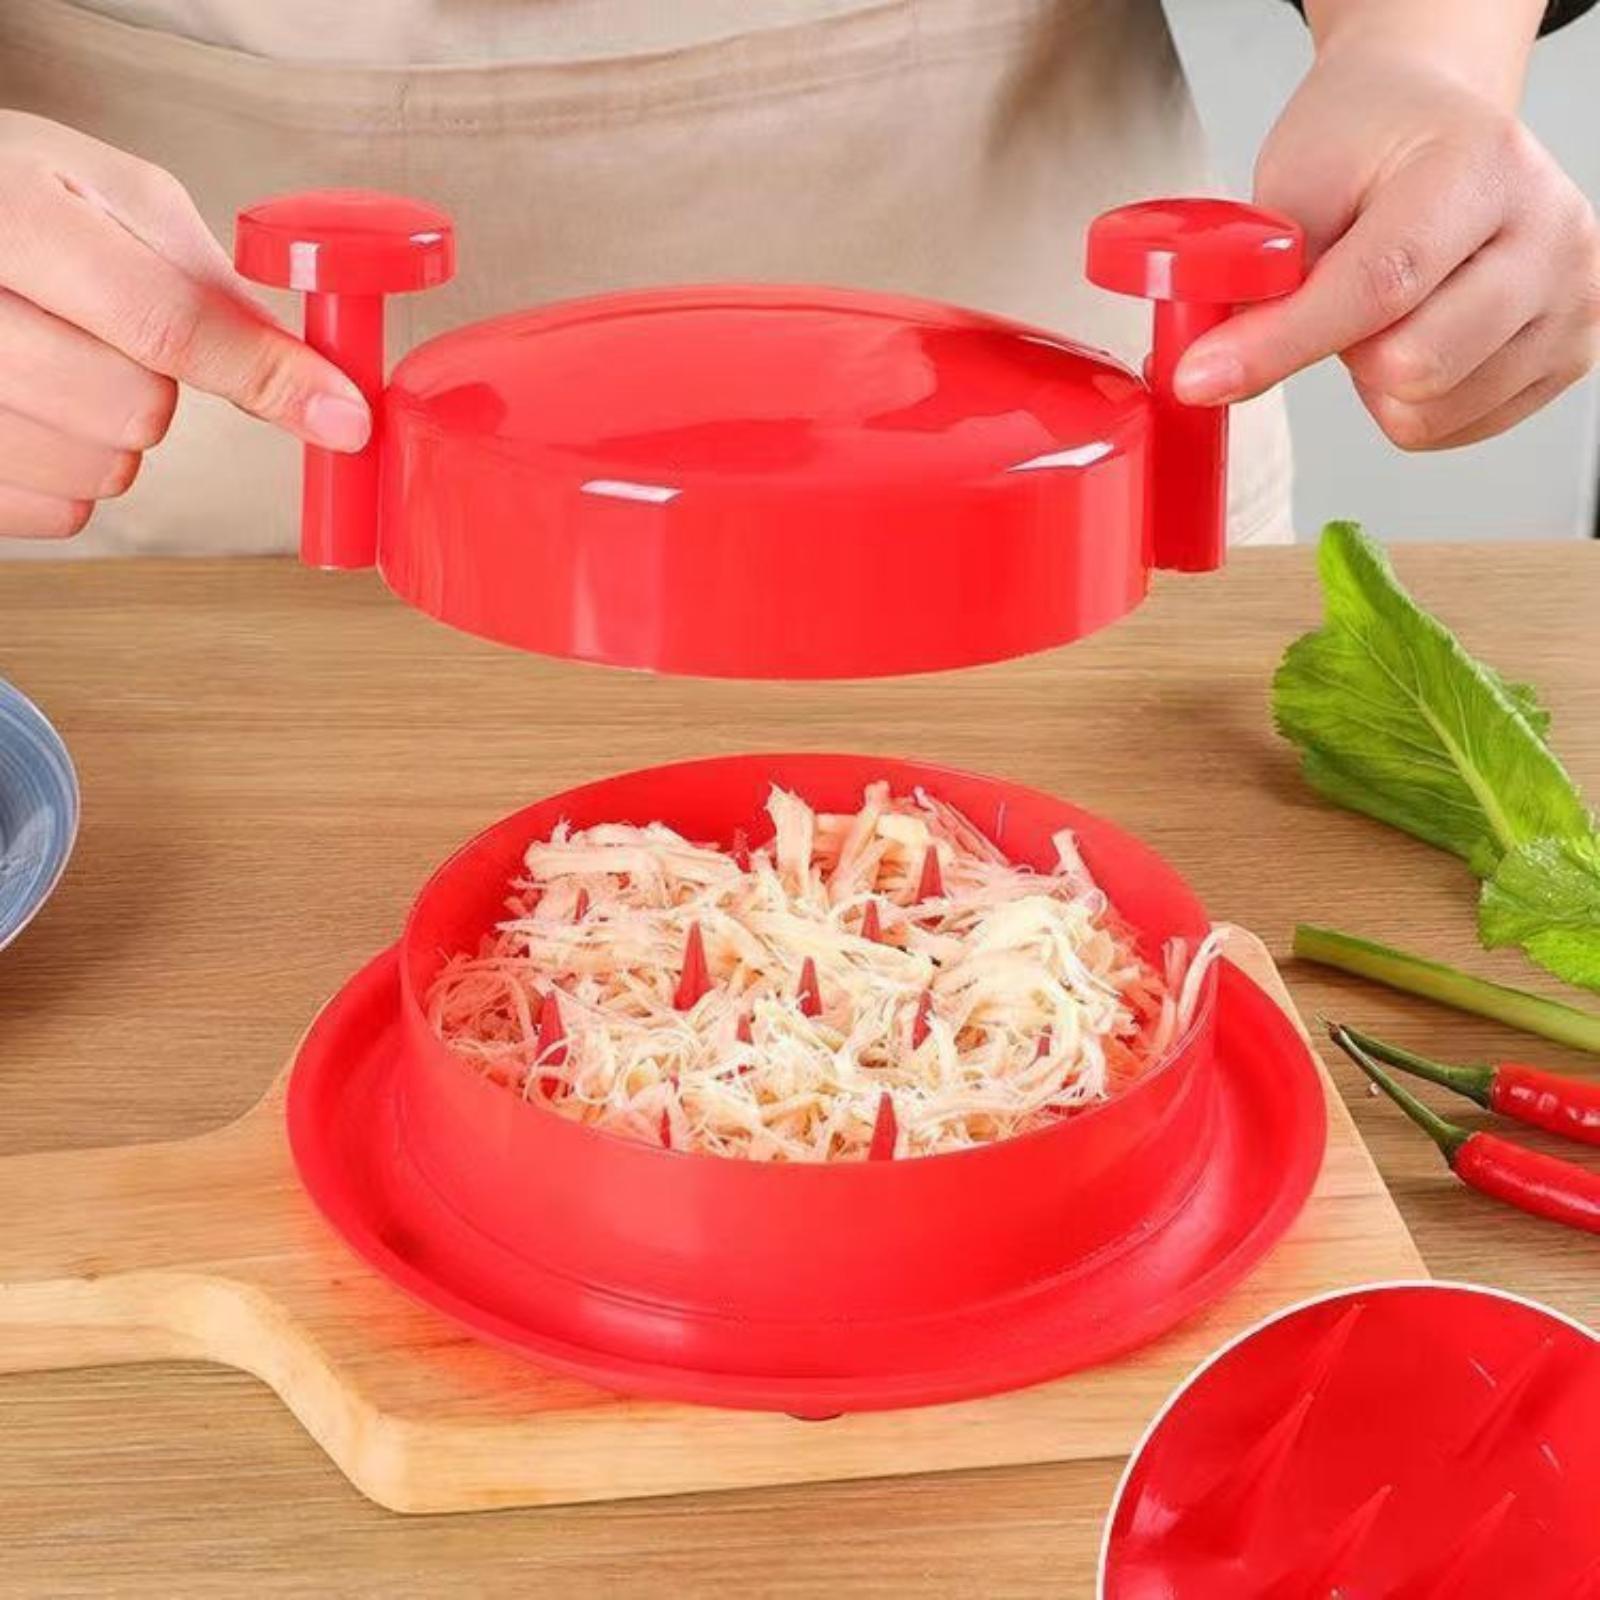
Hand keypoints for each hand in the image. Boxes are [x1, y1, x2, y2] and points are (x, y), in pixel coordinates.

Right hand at [0, 112, 369, 537]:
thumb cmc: (21, 198)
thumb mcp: (117, 205)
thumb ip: (216, 293)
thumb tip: (322, 387)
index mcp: (14, 212)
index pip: (166, 322)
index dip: (266, 375)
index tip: (345, 418)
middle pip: (133, 411)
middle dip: (156, 390)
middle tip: (112, 340)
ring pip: (97, 474)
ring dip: (111, 439)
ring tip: (62, 363)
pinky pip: (52, 514)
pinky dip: (66, 478)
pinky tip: (33, 410)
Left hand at [1174, 34, 1599, 449]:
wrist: (1432, 126)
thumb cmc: (1365, 149)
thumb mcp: (1295, 181)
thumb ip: (1259, 278)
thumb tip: (1212, 377)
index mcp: (1481, 166)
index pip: (1380, 284)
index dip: (1281, 343)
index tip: (1199, 380)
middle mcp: (1551, 232)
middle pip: (1414, 366)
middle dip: (1342, 352)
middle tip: (1334, 301)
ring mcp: (1574, 299)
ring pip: (1429, 412)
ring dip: (1373, 383)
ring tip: (1381, 314)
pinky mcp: (1570, 354)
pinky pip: (1451, 431)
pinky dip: (1409, 403)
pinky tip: (1414, 337)